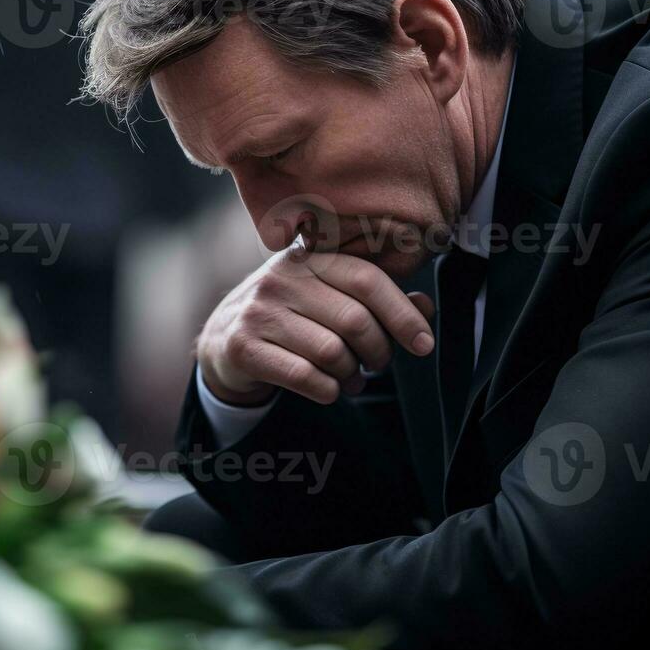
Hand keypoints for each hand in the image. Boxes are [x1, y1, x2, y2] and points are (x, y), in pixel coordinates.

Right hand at [197, 248, 435, 405]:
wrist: (225, 339)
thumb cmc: (292, 316)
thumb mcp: (330, 297)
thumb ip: (376, 299)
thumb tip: (424, 307)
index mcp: (309, 258)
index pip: (367, 279)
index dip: (402, 314)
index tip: (423, 343)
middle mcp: (281, 278)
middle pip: (354, 320)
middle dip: (378, 352)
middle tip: (377, 365)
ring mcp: (258, 311)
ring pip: (331, 352)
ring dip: (352, 375)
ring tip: (351, 379)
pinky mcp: (243, 347)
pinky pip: (304, 376)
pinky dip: (327, 390)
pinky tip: (329, 389)